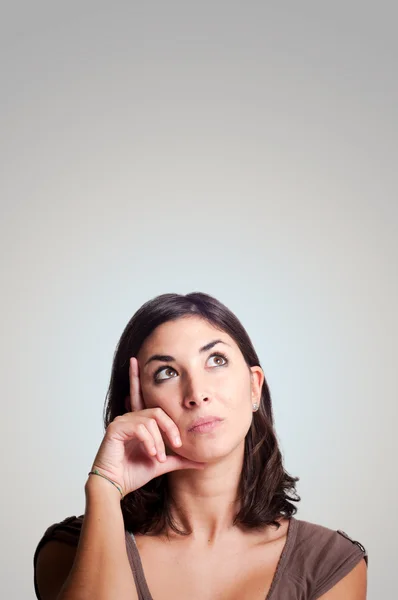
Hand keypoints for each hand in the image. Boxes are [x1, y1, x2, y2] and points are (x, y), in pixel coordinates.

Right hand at [90, 357, 204, 496]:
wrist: (116, 487)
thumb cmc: (134, 473)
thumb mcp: (163, 463)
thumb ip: (180, 459)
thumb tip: (203, 462)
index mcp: (139, 422)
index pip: (141, 395)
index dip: (136, 376)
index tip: (136, 360)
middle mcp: (129, 417)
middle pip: (158, 411)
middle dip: (170, 427)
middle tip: (178, 444)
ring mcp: (122, 421)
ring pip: (151, 420)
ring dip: (160, 441)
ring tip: (159, 457)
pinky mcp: (116, 428)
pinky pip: (141, 427)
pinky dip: (150, 442)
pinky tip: (151, 454)